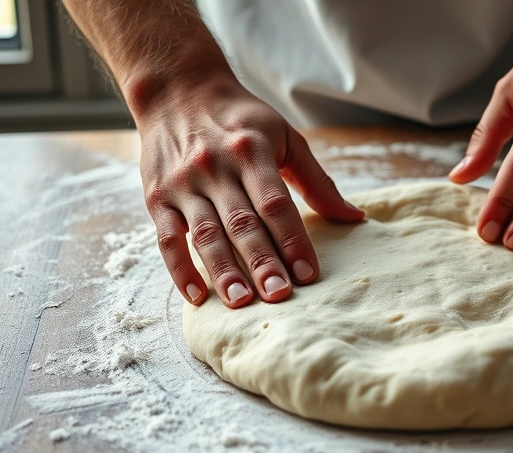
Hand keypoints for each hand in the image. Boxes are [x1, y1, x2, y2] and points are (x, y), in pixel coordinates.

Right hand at [138, 77, 364, 306]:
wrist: (176, 90)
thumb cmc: (239, 119)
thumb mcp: (284, 136)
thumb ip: (317, 180)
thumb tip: (355, 217)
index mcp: (252, 150)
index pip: (275, 203)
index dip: (292, 240)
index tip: (308, 274)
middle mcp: (215, 167)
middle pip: (241, 222)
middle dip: (262, 261)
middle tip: (279, 295)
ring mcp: (183, 184)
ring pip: (205, 234)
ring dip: (224, 270)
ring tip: (242, 302)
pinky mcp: (157, 198)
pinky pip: (167, 239)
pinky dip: (180, 270)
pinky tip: (197, 297)